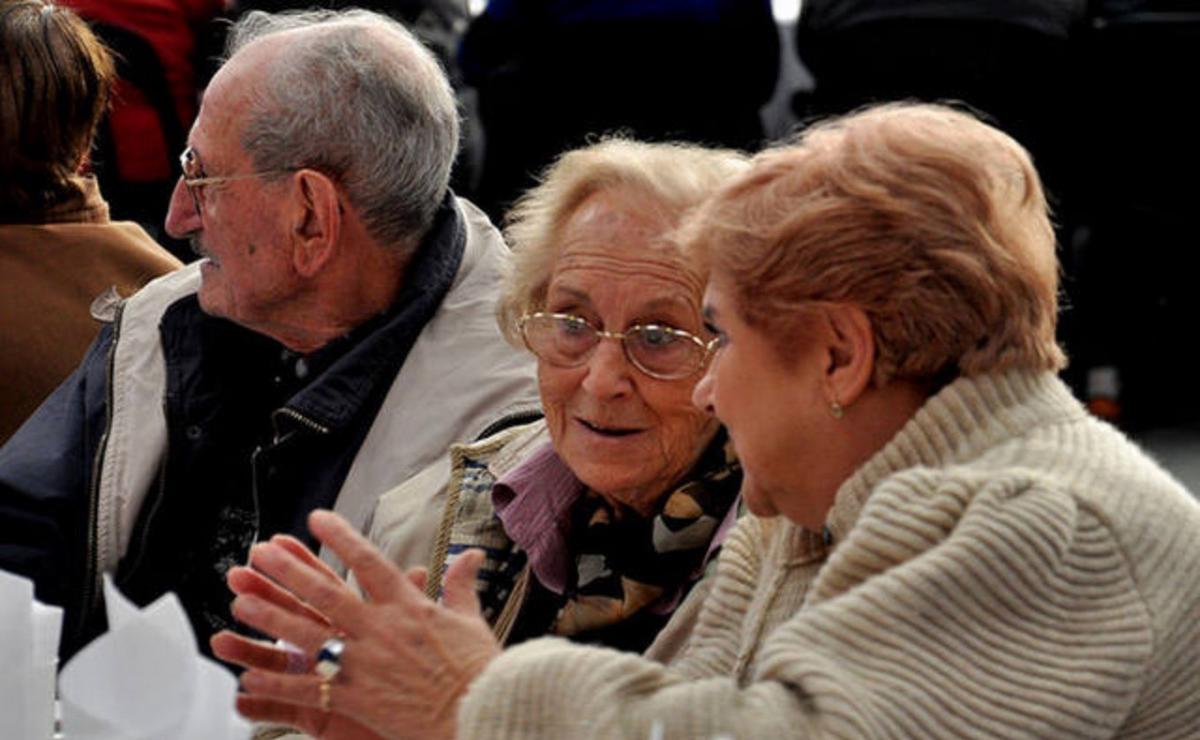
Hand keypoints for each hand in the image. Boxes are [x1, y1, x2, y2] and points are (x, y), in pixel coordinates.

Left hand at [222, 510, 500, 739]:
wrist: (483, 715)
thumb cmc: (480, 672)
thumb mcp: (472, 622)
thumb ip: (461, 586)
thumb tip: (474, 554)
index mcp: (410, 607)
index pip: (369, 563)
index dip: (341, 538)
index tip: (316, 519)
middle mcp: (383, 629)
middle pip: (327, 593)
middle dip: (290, 570)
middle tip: (261, 552)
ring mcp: (367, 664)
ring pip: (309, 634)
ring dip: (272, 617)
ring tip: (241, 600)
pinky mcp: (358, 699)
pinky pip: (310, 689)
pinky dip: (279, 683)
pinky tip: (249, 678)